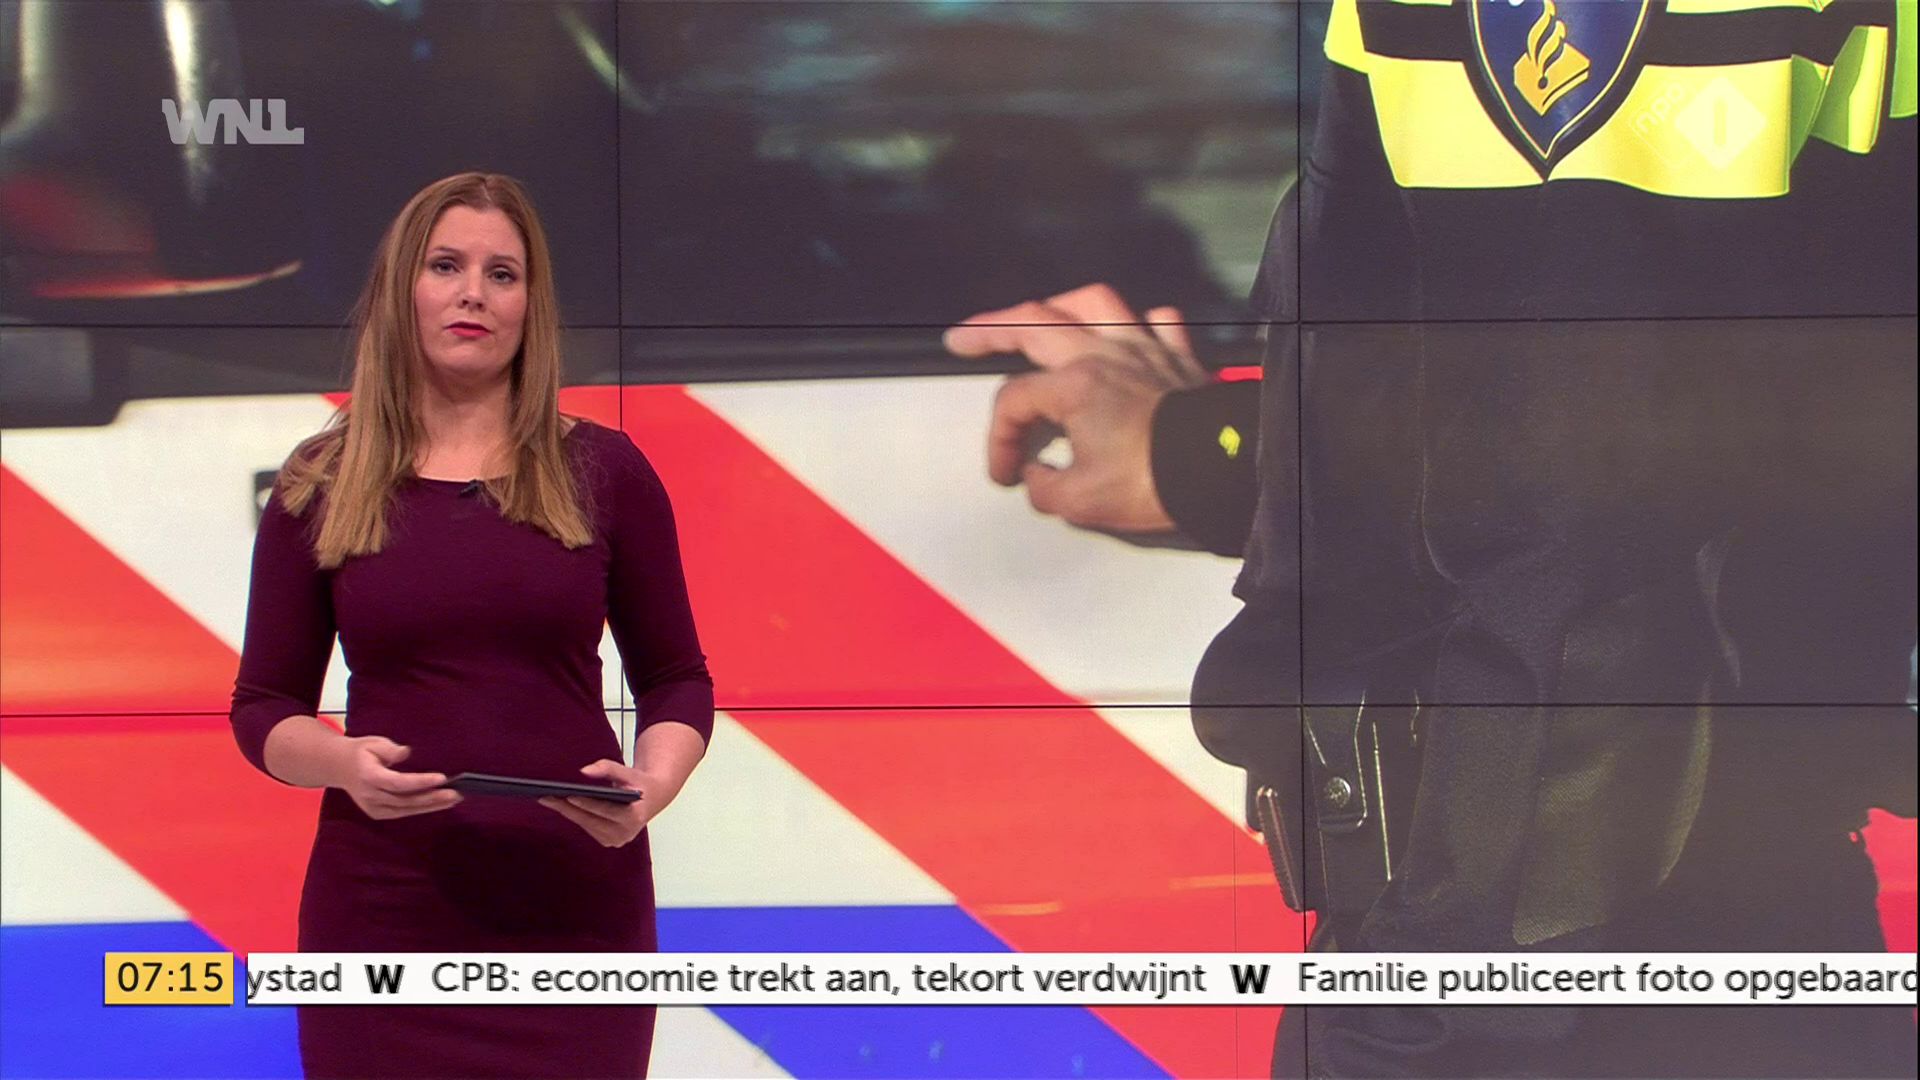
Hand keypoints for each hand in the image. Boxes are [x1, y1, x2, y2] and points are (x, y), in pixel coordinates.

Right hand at [334, 735, 461, 819]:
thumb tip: (406, 752)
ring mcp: (372, 807)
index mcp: (368, 776)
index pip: (398, 782)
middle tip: (455, 793)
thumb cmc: (361, 752)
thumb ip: (390, 749)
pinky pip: (402, 813)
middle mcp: (369, 795)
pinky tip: (438, 804)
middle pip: (405, 800)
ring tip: (453, 799)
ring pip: (405, 809)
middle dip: (432, 797)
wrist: (340, 766)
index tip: (441, 778)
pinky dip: (421, 809)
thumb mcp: (374, 743)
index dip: (420, 782)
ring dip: (431, 805)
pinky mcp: (377, 813)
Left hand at [538, 759, 667, 847]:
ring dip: (567, 812)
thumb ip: (607, 768)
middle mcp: (625, 833)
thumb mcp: (627, 771)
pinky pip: (586, 827)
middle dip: (567, 808)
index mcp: (635, 817)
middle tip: (546, 797)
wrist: (652, 798)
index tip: (569, 796)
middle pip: (590, 819)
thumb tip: (583, 771)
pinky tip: (559, 805)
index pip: (605, 810)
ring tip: (547, 799)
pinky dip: (574, 815)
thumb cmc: (639, 784)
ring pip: (585, 824)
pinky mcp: (608, 841)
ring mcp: (616, 840)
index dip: (587, 803)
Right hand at [944, 283, 1207, 532]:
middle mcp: (1103, 354)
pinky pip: (1159, 321)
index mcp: (1073, 386)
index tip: (1006, 474)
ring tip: (1042, 316)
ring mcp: (1143, 348)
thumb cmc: (1151, 482)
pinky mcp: (1178, 356)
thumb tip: (1037, 477)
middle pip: (1033, 324)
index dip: (999, 439)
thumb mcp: (1079, 502)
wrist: (1218, 472)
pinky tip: (1129, 332)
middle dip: (989, 329)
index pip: (1013, 402)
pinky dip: (1140, 322)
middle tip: (962, 337)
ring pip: (1094, 302)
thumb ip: (1044, 486)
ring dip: (1060, 306)